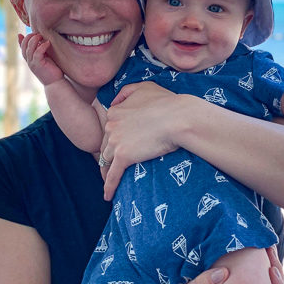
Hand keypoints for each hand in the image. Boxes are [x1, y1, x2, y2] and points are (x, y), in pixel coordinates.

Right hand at [19, 32, 63, 85]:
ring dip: (35, 40)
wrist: (55, 83)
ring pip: (29, 48)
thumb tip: (42, 40)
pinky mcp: (38, 65)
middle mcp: (29, 61)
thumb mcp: (46, 58)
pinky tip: (48, 43)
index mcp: (30, 59)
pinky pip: (37, 53)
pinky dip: (42, 46)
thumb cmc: (52, 70)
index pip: (22, 48)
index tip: (22, 33)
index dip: (21, 40)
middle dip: (29, 37)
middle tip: (37, 33)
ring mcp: (33, 64)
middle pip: (24, 46)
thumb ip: (42, 50)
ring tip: (41, 36)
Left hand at [101, 81, 184, 200]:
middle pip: (105, 144)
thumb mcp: (145, 87)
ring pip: (106, 160)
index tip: (116, 146)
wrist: (178, 117)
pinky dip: (109, 186)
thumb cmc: (167, 102)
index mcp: (115, 111)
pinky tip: (108, 196)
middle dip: (107, 155)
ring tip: (109, 181)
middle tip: (110, 166)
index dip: (112, 138)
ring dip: (106, 171)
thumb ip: (128, 91)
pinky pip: (112, 175)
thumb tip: (117, 99)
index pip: (109, 129)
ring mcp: (116, 141)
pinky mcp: (123, 156)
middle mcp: (111, 126)